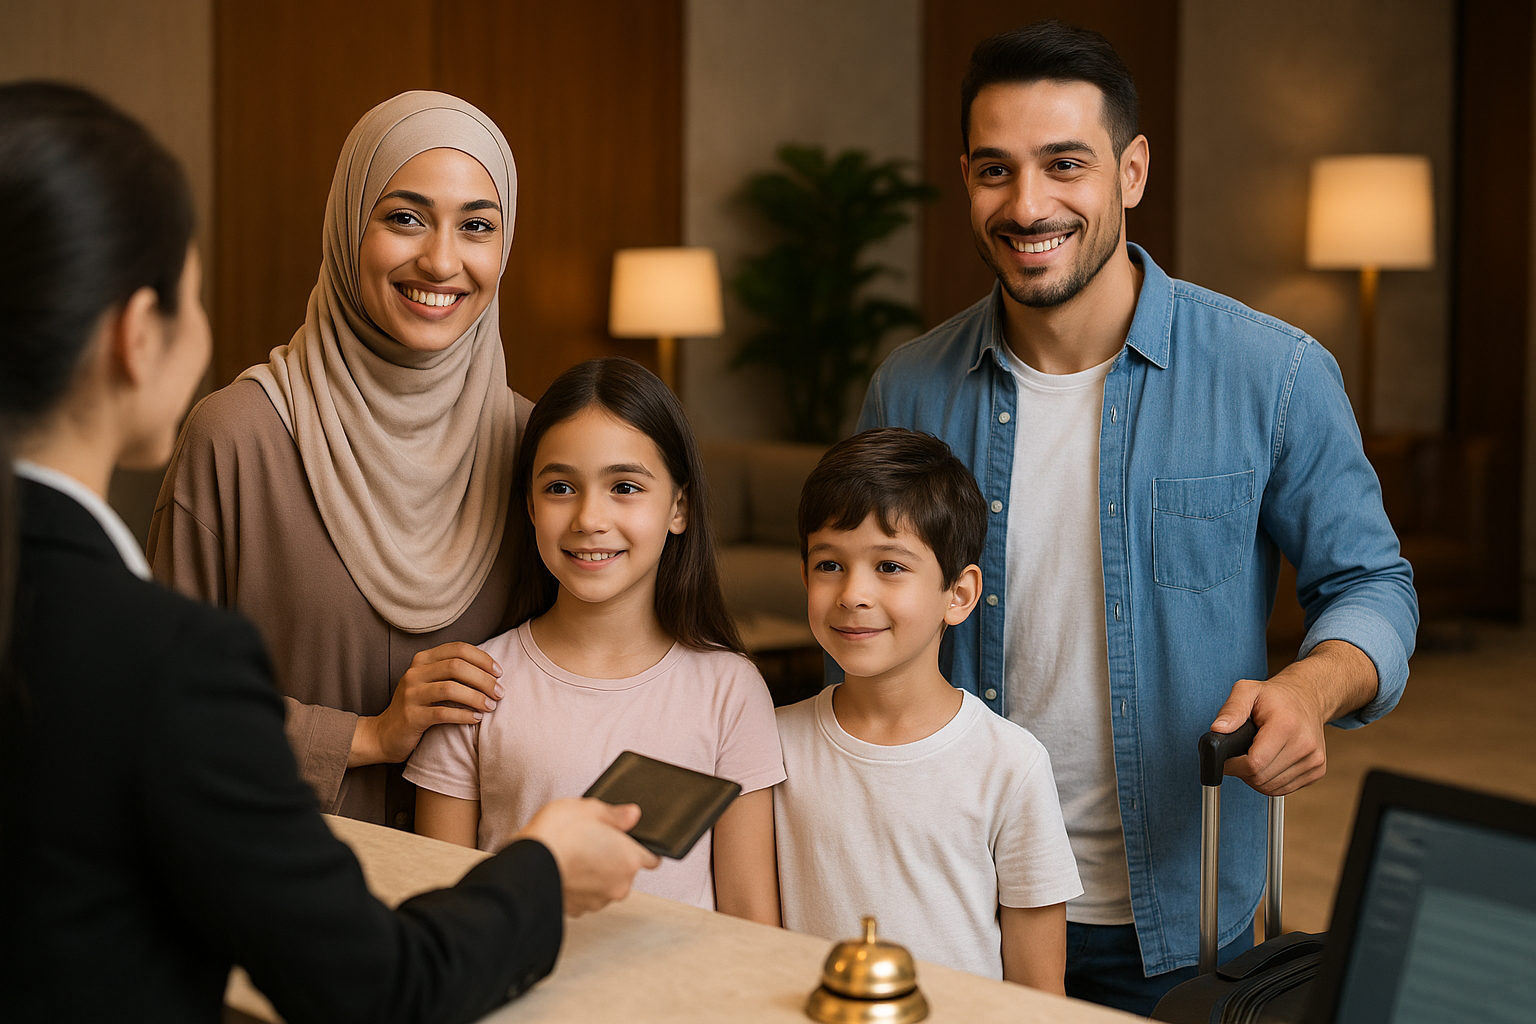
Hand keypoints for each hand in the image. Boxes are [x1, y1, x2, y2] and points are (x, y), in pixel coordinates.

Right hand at [349, 642, 502, 766]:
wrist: (386, 734)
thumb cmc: (418, 707)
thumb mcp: (432, 683)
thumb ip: (453, 673)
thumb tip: (492, 672)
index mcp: (422, 660)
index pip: (458, 649)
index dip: (482, 658)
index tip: (499, 673)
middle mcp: (414, 673)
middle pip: (456, 667)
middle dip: (483, 679)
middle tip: (500, 692)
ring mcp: (410, 694)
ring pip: (450, 689)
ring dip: (476, 697)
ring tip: (491, 706)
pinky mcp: (410, 716)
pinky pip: (442, 713)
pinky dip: (464, 715)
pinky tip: (477, 718)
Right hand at [515, 798, 659, 916]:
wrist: (526, 864)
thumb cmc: (557, 834)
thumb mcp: (590, 809)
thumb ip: (616, 814)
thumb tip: (632, 815)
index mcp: (629, 859)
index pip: (652, 858)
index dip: (640, 848)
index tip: (628, 842)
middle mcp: (619, 885)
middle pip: (626, 871)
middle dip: (613, 859)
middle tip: (592, 841)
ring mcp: (598, 901)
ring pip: (605, 885)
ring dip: (595, 874)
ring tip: (574, 855)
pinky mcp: (578, 910)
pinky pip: (585, 896)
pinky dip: (579, 886)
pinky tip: (565, 870)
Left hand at [1210, 640, 1377, 796]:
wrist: (1307, 699)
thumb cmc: (1275, 697)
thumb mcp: (1247, 691)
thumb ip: (1231, 709)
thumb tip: (1217, 729)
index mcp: (1286, 726)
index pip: (1254, 764)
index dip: (1233, 765)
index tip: (1226, 757)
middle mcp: (1304, 746)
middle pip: (1260, 778)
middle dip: (1242, 771)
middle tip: (1238, 755)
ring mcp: (1313, 760)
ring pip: (1270, 787)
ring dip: (1254, 778)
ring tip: (1253, 756)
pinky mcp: (1317, 771)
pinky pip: (1282, 789)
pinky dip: (1268, 782)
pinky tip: (1267, 763)